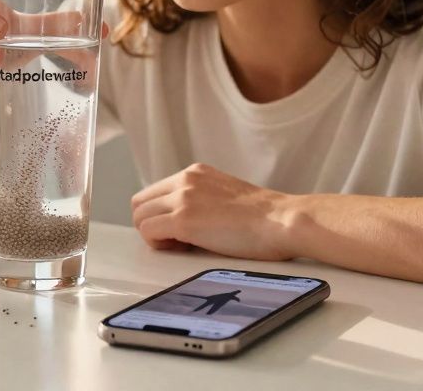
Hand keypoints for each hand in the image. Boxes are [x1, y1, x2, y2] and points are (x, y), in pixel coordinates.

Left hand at [130, 163, 297, 260]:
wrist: (283, 221)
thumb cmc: (265, 219)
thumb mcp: (226, 196)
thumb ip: (202, 200)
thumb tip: (184, 222)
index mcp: (196, 173)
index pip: (154, 192)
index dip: (160, 215)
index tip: (179, 231)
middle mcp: (185, 180)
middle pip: (140, 203)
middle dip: (151, 225)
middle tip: (176, 241)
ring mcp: (183, 198)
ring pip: (140, 217)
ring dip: (155, 236)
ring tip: (184, 246)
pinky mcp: (183, 219)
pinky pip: (148, 232)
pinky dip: (159, 245)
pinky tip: (185, 249)